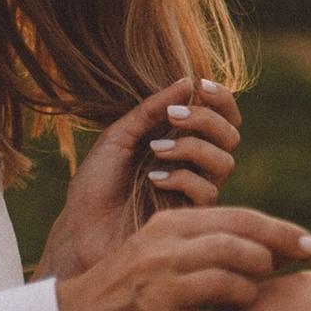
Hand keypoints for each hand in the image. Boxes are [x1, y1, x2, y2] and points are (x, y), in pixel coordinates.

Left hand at [41, 75, 244, 278]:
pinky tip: (154, 179)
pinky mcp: (191, 218)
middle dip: (206, 120)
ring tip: (155, 150)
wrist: (79, 229)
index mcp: (179, 140)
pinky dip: (182, 178)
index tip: (201, 85)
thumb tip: (188, 81)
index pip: (221, 116)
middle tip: (173, 117)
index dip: (221, 99)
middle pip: (231, 135)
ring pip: (225, 162)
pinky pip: (208, 192)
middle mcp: (194, 165)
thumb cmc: (96, 184)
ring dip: (194, 148)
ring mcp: (194, 192)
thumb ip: (152, 110)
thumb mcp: (118, 136)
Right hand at [54, 205, 310, 310]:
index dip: (281, 232)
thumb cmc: (134, 283)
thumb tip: (273, 246)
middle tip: (276, 273)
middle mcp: (163, 254)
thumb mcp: (161, 244)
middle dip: (268, 261)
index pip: (238, 219)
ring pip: (230, 285)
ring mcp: (159, 292)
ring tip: (241, 300)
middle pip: (238, 248)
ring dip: (248, 295)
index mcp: (168, 226)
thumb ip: (208, 238)